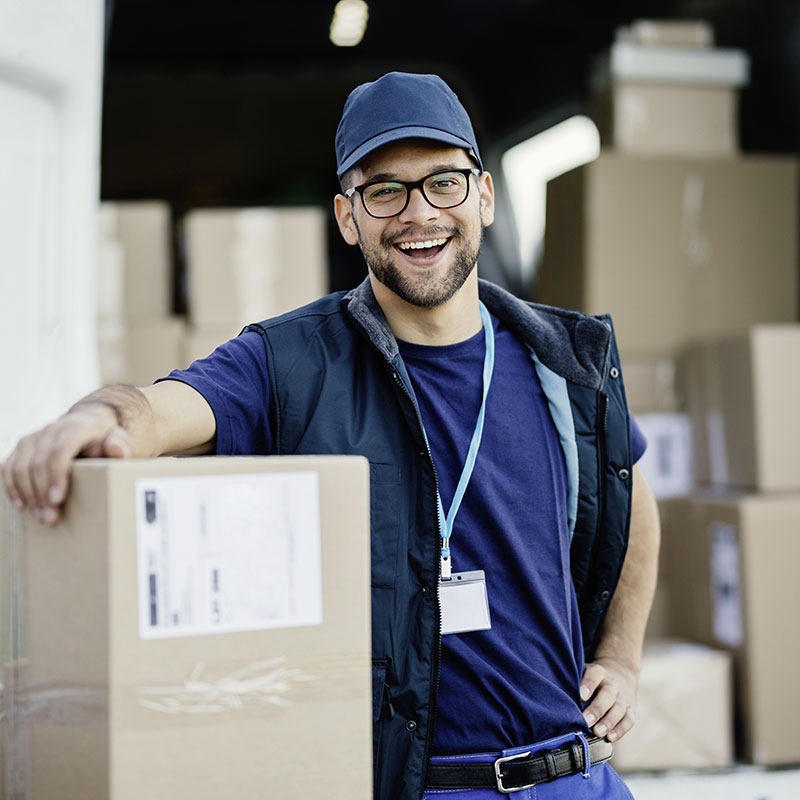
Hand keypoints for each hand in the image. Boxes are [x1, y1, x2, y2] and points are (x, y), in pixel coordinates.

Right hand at [2, 404, 131, 525]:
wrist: (88, 424)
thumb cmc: (104, 439)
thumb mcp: (118, 440)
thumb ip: (120, 445)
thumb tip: (117, 450)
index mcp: (75, 428)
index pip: (60, 451)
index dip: (56, 475)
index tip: (57, 500)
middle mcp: (51, 430)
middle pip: (38, 463)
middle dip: (42, 494)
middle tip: (51, 518)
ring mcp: (33, 437)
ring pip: (20, 467)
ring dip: (28, 495)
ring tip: (41, 516)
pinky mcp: (22, 447)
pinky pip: (8, 467)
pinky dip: (12, 487)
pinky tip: (22, 505)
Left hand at [580, 657, 637, 741]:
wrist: (620, 672)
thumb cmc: (593, 678)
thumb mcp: (584, 671)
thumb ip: (574, 682)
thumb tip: (557, 699)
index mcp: (599, 672)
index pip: (594, 675)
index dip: (588, 685)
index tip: (581, 696)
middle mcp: (612, 684)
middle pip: (607, 695)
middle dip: (597, 710)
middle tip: (586, 721)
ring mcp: (623, 697)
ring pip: (619, 709)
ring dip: (609, 722)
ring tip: (597, 733)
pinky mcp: (631, 709)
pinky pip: (628, 720)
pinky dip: (620, 730)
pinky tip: (610, 738)